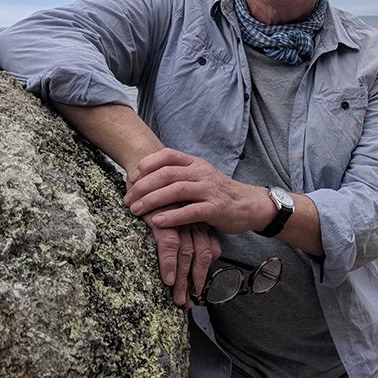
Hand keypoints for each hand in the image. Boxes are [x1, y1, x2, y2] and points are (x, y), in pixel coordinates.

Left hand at [124, 147, 272, 234]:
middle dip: (143, 186)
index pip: (168, 155)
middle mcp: (202, 173)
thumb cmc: (219, 192)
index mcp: (196, 163)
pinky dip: (171, 216)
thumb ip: (180, 174)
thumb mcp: (201, 176)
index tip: (132, 177)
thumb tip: (147, 177)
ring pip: (176, 190)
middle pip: (167, 174)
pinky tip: (157, 222)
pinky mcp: (215, 209)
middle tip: (127, 198)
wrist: (249, 204)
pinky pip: (190, 211)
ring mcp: (209, 190)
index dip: (147, 164)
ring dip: (152, 200)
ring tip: (136, 210)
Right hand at [127, 176, 220, 307]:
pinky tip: (169, 278)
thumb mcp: (180, 207)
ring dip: (183, 280)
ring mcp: (180, 218)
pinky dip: (170, 263)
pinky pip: (169, 243)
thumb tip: (213, 253)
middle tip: (185, 304)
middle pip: (200, 255)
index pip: (208, 249)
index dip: (202, 272)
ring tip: (177, 299)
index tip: (196, 292)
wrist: (146, 162)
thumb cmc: (163, 188)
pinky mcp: (164, 216)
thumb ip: (194, 228)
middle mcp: (192, 217)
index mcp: (197, 215)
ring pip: (186, 254)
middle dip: (194, 281)